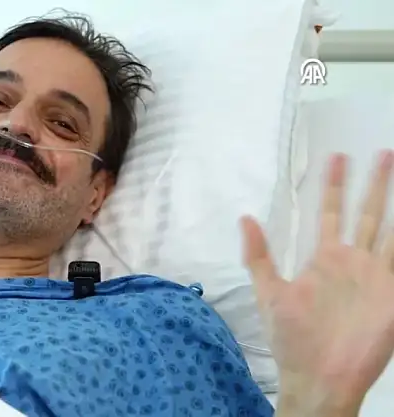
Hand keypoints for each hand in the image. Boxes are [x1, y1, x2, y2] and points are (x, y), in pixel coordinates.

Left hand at [240, 150, 393, 413]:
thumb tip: (244, 218)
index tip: (336, 157)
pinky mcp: (391, 292)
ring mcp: (376, 275)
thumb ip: (259, 256)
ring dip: (393, 202)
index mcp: (325, 258)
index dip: (333, 186)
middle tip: (382, 153)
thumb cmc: (292, 336)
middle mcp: (353, 261)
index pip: (331, 213)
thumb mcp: (270, 293)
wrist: (319, 375)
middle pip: (366, 214)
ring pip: (388, 228)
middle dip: (374, 184)